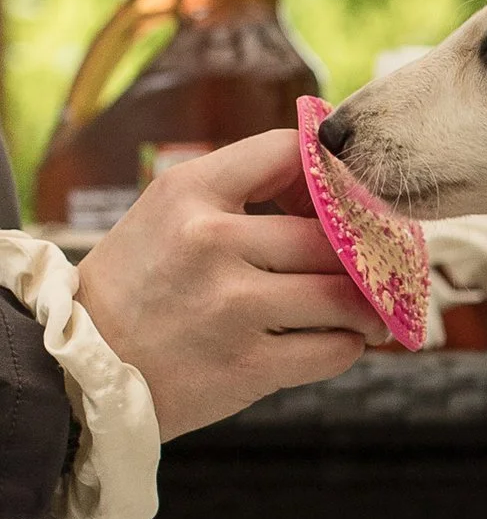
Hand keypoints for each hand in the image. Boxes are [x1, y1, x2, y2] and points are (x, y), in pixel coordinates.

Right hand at [74, 129, 386, 439]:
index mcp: (188, 191)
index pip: (289, 151)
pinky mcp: (249, 364)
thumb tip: (340, 186)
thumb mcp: (168, 215)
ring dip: (366, 306)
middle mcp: (211, 241)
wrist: (80, 368)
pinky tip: (332, 341)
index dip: (332, 172)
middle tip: (374, 266)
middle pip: (331, 235)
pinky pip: (336, 351)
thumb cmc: (139, 287)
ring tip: (365, 310)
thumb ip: (242, 193)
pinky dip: (347, 346)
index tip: (346, 198)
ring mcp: (231, 305)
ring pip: (345, 296)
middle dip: (363, 253)